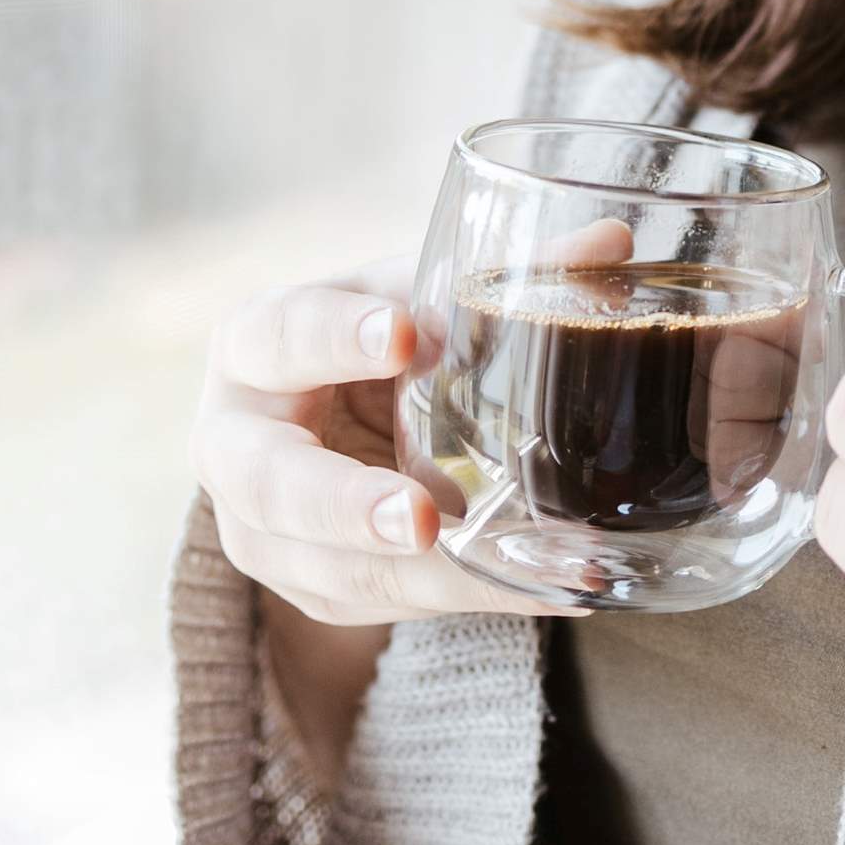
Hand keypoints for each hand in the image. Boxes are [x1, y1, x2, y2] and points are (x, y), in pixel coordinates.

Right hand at [191, 219, 632, 626]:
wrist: (330, 419)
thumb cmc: (372, 340)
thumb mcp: (417, 301)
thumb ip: (497, 280)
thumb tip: (609, 241)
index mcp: (254, 346)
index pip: (284, 335)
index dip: (339, 336)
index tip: (409, 335)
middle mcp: (235, 447)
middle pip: (272, 484)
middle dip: (345, 504)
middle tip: (418, 517)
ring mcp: (264, 531)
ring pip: (330, 567)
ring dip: (427, 575)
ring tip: (515, 565)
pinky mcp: (315, 587)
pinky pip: (387, 603)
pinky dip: (469, 595)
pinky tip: (545, 585)